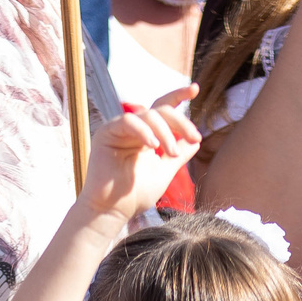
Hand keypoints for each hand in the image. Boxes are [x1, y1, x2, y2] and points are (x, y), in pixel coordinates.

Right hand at [81, 91, 203, 224]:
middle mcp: (133, 129)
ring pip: (147, 115)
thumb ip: (179, 155)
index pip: (163, 109)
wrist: (112, 211)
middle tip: (194, 137)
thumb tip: (195, 141)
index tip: (195, 89)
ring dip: (165, 132)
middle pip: (160, 110)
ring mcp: (119, 129)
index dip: (178, 97)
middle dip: (180, 122)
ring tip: (171, 153)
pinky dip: (143, 131)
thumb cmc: (134, 196)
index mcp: (146, 135)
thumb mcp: (165, 172)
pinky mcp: (106, 133)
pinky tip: (153, 145)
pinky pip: (128, 121)